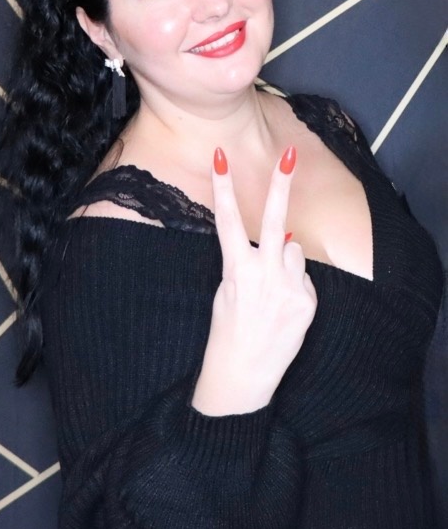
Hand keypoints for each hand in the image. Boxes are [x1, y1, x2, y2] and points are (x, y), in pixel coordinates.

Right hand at [192, 146, 316, 415]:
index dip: (224, 186)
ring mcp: (289, 289)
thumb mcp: (228, 292)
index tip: (221, 157)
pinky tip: (283, 307)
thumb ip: (251, 262)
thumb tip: (286, 237)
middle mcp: (265, 275)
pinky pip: (304, 277)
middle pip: (276, 220)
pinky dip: (295, 284)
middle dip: (281, 184)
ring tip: (271, 290)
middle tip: (290, 153)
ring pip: (294, 250)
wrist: (243, 375)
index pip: (228, 219)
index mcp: (236, 270)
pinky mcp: (307, 303)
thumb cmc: (228, 331)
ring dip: (285, 259)